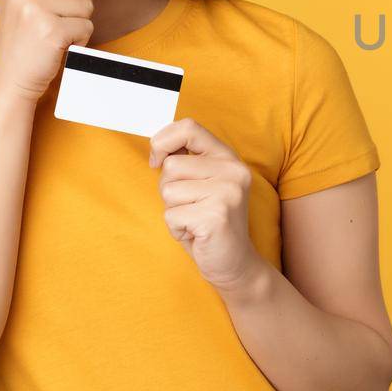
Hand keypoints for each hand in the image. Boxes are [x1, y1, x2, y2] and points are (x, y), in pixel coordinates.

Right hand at [0, 0, 137, 100]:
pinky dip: (80, 41)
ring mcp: (35, 7)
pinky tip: (60, 48)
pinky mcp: (49, 28)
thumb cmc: (25, 40)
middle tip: (58, 24)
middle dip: (81, 5)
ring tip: (56, 37)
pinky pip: (86, 27)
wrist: (10, 79)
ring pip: (87, 6)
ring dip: (80, 25)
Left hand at [150, 117, 263, 292]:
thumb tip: (157, 149)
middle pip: (171, 165)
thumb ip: (186, 161)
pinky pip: (171, 215)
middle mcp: (233, 170)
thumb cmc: (208, 221)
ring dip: (173, 210)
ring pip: (168, 191)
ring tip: (194, 220)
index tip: (157, 161)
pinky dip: (176, 229)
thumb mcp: (200, 183)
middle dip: (169, 189)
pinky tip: (196, 234)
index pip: (188, 127)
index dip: (163, 141)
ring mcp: (227, 192)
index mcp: (228, 157)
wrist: (234, 262)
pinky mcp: (216, 216)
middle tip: (190, 206)